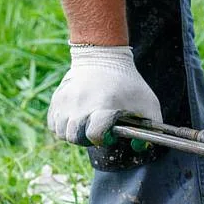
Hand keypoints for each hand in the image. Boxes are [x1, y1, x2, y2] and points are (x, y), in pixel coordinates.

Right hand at [47, 45, 161, 145]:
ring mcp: (66, 100)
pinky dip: (62, 125)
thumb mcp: (148, 103)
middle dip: (86, 139)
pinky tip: (76, 119)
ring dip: (74, 133)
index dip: (102, 139)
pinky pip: (52, 123)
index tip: (109, 133)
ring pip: (61, 132)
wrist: (103, 55)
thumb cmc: (129, 83)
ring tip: (86, 124)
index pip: (94, 135)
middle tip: (97, 129)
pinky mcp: (57, 98)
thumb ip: (151, 128)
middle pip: (74, 137)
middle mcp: (81, 104)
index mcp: (104, 106)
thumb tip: (140, 147)